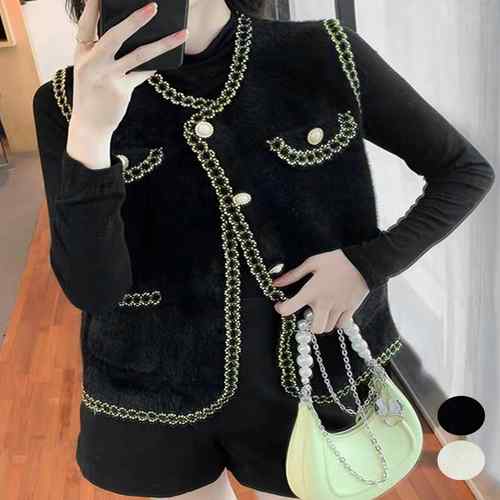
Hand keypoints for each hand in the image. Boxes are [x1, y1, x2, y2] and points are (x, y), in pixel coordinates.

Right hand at [72, 0, 188, 133]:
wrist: (90, 124)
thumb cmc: (92, 92)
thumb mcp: (90, 69)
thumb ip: (103, 51)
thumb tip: (134, 36)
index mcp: (82, 52)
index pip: (86, 24)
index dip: (92, 7)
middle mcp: (92, 62)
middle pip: (115, 36)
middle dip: (135, 19)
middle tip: (154, 7)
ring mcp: (107, 77)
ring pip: (139, 55)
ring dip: (162, 43)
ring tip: (181, 33)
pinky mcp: (121, 90)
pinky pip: (143, 74)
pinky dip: (154, 66)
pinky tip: (167, 58)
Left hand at [272, 249, 369, 334]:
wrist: (363, 262)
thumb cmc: (336, 260)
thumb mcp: (312, 263)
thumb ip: (294, 275)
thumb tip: (276, 283)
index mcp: (311, 291)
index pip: (290, 308)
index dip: (281, 309)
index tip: (281, 306)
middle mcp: (324, 303)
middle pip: (314, 329)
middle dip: (310, 324)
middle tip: (310, 313)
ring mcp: (339, 308)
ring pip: (328, 328)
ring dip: (323, 322)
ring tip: (323, 311)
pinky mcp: (351, 309)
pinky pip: (342, 325)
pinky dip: (336, 322)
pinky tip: (335, 311)